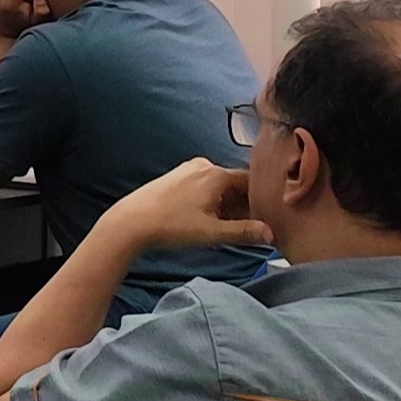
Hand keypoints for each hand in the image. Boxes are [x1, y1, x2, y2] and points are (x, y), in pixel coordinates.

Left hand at [93, 157, 274, 258]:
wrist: (130, 222)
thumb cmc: (169, 226)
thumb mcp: (212, 233)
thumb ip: (244, 232)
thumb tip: (271, 234)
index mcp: (217, 174)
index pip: (253, 182)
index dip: (264, 200)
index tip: (271, 217)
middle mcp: (204, 166)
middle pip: (237, 184)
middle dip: (245, 205)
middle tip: (250, 227)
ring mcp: (189, 171)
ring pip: (221, 187)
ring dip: (228, 205)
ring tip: (227, 226)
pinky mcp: (177, 178)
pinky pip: (205, 187)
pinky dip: (212, 201)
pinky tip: (209, 219)